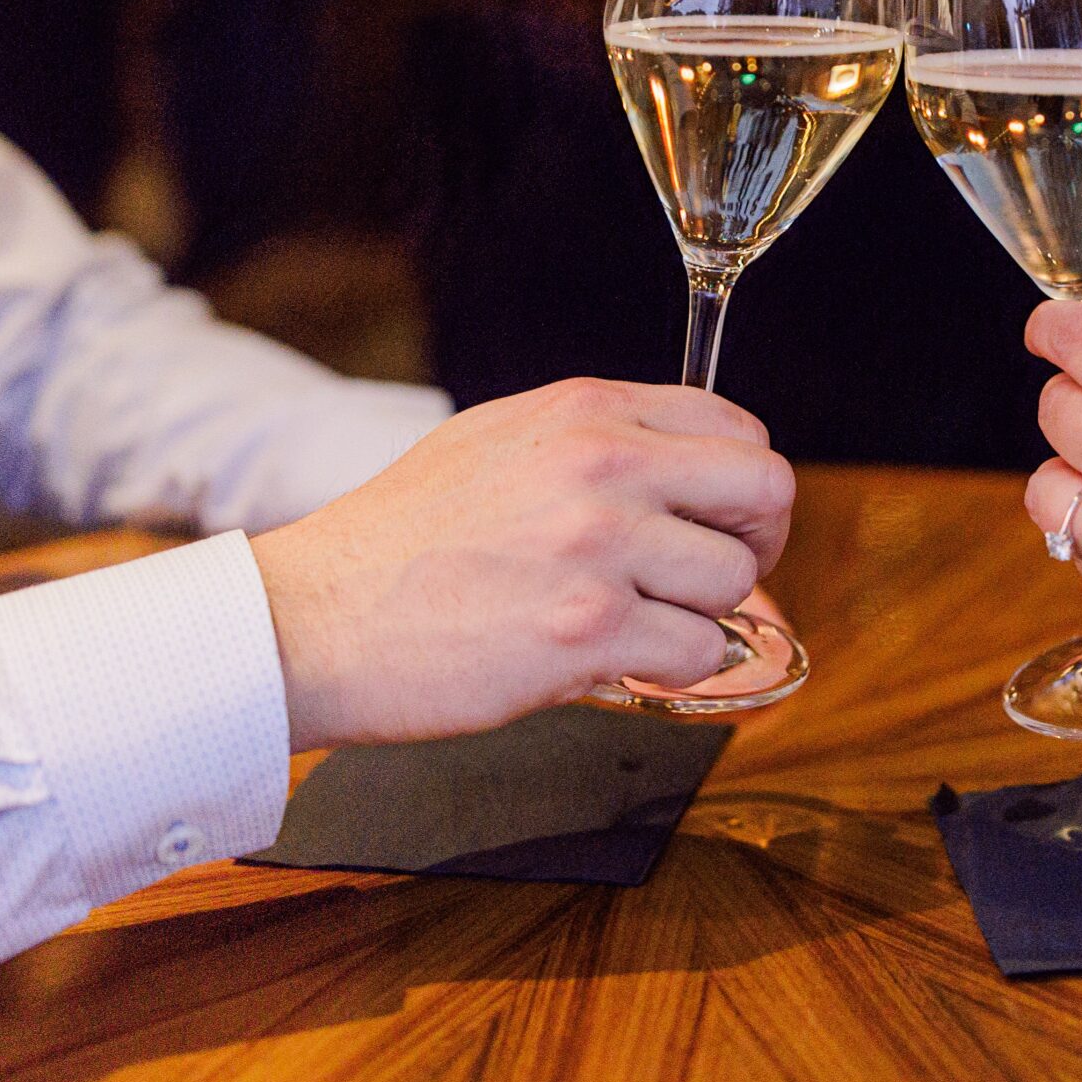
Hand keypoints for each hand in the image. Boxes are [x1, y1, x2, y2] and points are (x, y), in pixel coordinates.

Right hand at [251, 379, 794, 751]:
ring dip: (699, 618)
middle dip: (756, 545)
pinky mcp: (588, 630)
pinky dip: (670, 670)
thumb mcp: (499, 443)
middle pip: (765, 491)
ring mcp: (598, 546)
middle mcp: (602, 463)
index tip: (723, 525)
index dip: (744, 487)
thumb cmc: (401, 541)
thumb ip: (598, 444)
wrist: (316, 617)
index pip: (737, 428)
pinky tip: (616, 663)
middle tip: (711, 583)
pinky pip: (696, 653)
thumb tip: (685, 475)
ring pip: (734, 583)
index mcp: (586, 411)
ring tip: (635, 627)